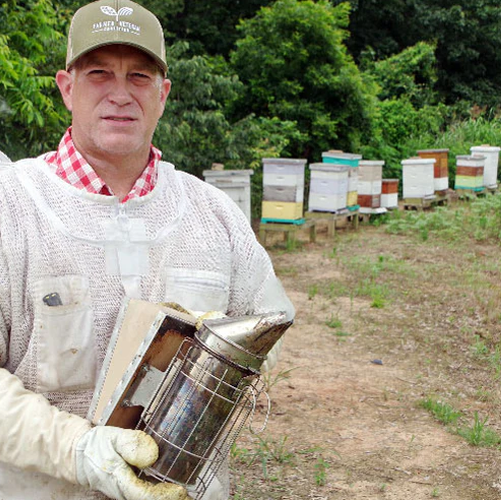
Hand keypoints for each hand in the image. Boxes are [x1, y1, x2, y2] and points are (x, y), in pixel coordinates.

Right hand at [75, 426, 189, 499]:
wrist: (78, 454)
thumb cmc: (96, 445)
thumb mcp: (113, 438)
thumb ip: (132, 444)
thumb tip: (152, 455)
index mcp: (120, 480)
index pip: (147, 495)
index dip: (166, 495)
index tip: (182, 491)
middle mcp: (124, 491)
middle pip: (151, 499)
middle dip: (171, 498)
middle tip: (190, 495)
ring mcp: (126, 491)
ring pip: (149, 497)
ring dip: (167, 495)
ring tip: (186, 492)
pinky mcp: (128, 486)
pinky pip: (146, 492)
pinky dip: (160, 490)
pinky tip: (172, 485)